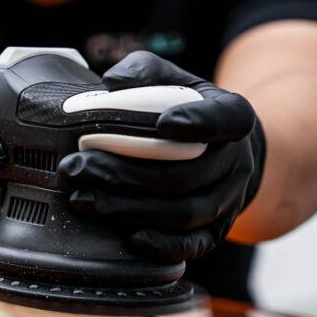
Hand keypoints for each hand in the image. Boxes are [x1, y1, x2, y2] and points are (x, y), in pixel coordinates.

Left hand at [58, 51, 266, 262]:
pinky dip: (161, 244)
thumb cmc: (180, 106)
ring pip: (185, 213)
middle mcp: (237, 161)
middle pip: (186, 174)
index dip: (199, 122)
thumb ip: (141, 71)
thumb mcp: (167, 77)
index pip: (227, 118)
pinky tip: (126, 237)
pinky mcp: (215, 231)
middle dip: (126, 174)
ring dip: (130, 209)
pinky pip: (193, 245)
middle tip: (79, 167)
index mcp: (232, 115)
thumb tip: (113, 83)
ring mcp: (229, 200)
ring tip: (83, 199)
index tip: (163, 123)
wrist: (216, 150)